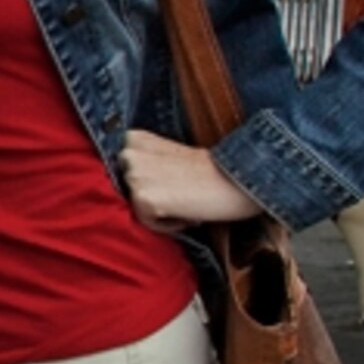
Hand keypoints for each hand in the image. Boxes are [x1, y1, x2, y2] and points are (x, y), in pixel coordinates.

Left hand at [120, 129, 262, 229]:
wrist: (242, 181)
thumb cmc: (211, 172)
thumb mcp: (171, 155)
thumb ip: (146, 161)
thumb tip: (130, 183)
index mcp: (134, 139)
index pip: (122, 172)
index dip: (149, 183)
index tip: (173, 182)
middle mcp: (129, 153)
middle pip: (127, 191)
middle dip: (153, 196)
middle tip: (184, 193)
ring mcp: (134, 175)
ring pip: (137, 207)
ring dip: (162, 211)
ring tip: (188, 201)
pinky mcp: (143, 198)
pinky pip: (147, 222)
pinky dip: (168, 225)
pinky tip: (189, 213)